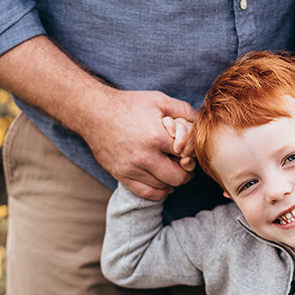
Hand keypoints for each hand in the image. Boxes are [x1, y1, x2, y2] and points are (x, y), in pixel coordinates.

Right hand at [0, 36, 196, 200]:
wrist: (94, 112)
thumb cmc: (129, 104)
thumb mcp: (159, 100)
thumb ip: (184, 111)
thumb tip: (201, 123)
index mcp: (156, 136)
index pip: (187, 155)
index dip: (193, 154)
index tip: (190, 151)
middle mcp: (144, 156)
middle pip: (179, 177)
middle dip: (187, 172)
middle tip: (185, 164)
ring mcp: (131, 169)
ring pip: (164, 187)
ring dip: (173, 181)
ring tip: (173, 169)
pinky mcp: (121, 176)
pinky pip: (147, 193)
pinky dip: (159, 192)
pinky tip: (162, 182)